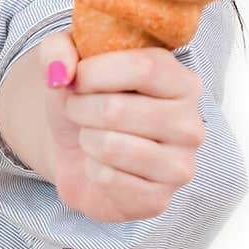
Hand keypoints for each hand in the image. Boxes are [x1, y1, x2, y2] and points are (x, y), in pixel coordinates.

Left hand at [36, 31, 205, 222]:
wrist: (77, 149)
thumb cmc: (85, 99)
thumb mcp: (67, 61)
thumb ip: (57, 49)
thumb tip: (62, 71)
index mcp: (182, 81)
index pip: (145, 67)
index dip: (97, 72)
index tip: (77, 78)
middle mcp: (191, 124)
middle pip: (118, 109)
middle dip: (80, 108)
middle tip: (77, 110)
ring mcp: (180, 166)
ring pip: (111, 146)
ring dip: (86, 139)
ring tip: (90, 137)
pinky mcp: (158, 200)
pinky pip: (109, 179)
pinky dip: (91, 170)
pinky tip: (100, 166)